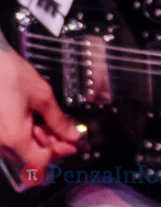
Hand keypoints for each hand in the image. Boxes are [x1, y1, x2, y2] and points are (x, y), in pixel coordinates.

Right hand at [0, 47, 79, 182]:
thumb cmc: (12, 77)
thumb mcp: (43, 97)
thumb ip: (59, 120)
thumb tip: (73, 135)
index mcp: (15, 138)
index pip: (39, 162)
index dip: (60, 153)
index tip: (74, 143)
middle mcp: (0, 144)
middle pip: (29, 157)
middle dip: (51, 146)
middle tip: (68, 131)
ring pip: (19, 149)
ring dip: (39, 140)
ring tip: (51, 122)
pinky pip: (10, 140)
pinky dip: (25, 134)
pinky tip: (35, 120)